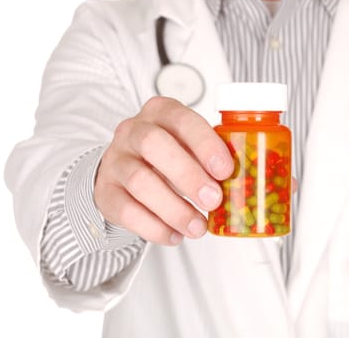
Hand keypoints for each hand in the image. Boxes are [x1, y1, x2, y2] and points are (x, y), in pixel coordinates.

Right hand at [94, 97, 233, 244]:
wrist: (124, 171)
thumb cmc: (168, 156)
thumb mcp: (189, 146)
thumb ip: (210, 157)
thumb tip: (243, 183)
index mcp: (161, 112)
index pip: (181, 119)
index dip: (205, 144)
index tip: (225, 170)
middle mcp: (133, 131)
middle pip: (154, 145)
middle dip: (188, 175)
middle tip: (213, 200)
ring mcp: (115, 161)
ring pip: (140, 181)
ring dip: (174, 209)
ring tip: (198, 227)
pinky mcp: (105, 191)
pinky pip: (126, 210)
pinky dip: (154, 227)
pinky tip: (175, 235)